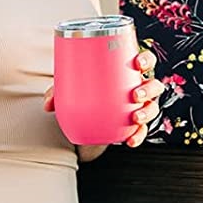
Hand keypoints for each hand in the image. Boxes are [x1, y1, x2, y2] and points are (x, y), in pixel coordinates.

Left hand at [44, 50, 165, 147]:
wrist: (88, 111)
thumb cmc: (85, 89)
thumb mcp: (72, 86)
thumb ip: (59, 92)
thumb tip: (47, 104)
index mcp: (128, 71)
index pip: (145, 60)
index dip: (146, 60)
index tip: (137, 63)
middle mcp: (139, 86)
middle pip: (154, 84)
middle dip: (148, 88)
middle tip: (135, 95)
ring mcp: (140, 105)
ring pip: (152, 106)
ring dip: (147, 112)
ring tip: (135, 117)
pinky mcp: (135, 123)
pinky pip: (142, 129)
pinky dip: (138, 135)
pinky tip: (130, 141)